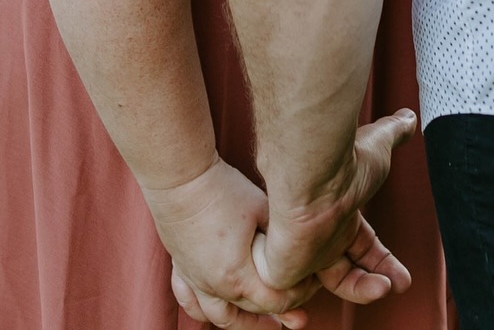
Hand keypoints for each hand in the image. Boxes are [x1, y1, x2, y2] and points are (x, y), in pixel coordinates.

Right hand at [144, 156, 312, 328]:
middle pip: (252, 310)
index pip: (275, 302)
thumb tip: (298, 250)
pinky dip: (204, 311)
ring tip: (263, 322)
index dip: (299, 295)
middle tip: (298, 296)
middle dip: (278, 308)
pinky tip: (218, 308)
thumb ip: (278, 237)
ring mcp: (194, 280)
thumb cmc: (222, 191)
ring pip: (220, 318)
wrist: (180, 178)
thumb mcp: (261, 209)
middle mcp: (214, 286)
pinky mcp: (180, 267)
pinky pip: (190, 302)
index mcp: (237, 277)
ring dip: (243, 323)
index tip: (312, 282)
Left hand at [256, 110, 417, 297]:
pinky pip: (294, 296)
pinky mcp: (281, 270)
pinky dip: (327, 294)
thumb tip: (408, 116)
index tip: (403, 276)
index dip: (381, 262)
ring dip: (364, 289)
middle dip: (374, 284)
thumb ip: (392, 134)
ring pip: (328, 287)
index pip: (359, 247)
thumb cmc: (343, 161)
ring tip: (384, 285)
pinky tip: (361, 284)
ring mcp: (300, 254)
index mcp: (338, 216)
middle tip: (397, 284)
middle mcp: (319, 237)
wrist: (312, 174)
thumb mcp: (378, 147)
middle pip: (345, 274)